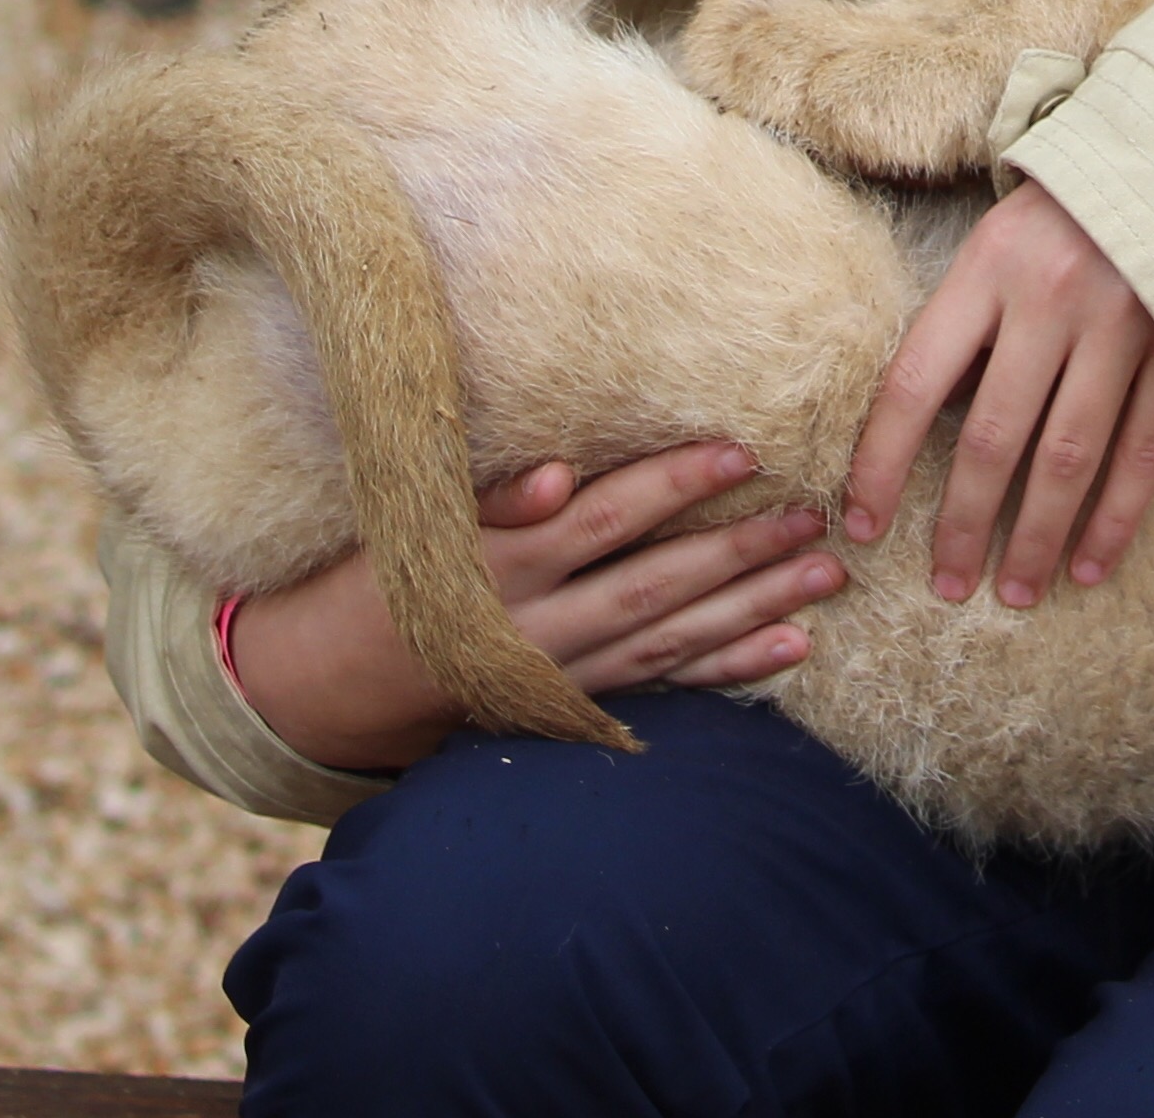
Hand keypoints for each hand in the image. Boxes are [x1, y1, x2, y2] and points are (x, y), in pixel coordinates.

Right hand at [229, 442, 845, 772]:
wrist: (327, 682)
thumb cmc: (378, 574)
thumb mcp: (412, 527)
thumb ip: (490, 501)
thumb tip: (561, 475)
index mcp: (502, 570)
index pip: (604, 521)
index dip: (673, 484)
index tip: (742, 450)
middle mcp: (540, 630)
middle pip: (658, 586)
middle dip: (741, 552)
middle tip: (816, 517)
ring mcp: (564, 675)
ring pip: (675, 641)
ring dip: (756, 610)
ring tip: (826, 577)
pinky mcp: (576, 704)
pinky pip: (664, 687)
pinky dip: (731, 671)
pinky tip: (791, 650)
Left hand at [842, 180, 1153, 609]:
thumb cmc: (1060, 215)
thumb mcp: (994, 245)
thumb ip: (965, 326)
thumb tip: (929, 431)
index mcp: (988, 268)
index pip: (915, 381)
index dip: (881, 461)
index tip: (862, 525)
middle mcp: (1052, 299)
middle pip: (996, 434)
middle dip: (964, 522)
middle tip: (946, 586)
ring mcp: (1122, 328)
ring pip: (1070, 455)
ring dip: (1038, 535)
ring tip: (1016, 593)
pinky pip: (1143, 452)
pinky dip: (1117, 517)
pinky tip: (1090, 565)